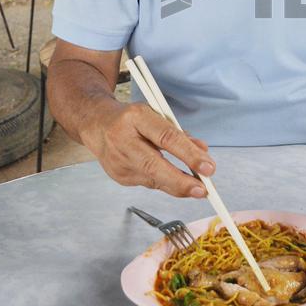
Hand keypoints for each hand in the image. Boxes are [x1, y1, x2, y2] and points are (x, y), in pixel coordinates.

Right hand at [82, 100, 214, 197]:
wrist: (96, 124)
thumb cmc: (132, 118)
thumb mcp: (156, 115)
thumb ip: (179, 133)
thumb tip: (203, 152)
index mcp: (136, 117)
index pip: (166, 137)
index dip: (189, 154)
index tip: (208, 167)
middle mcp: (123, 139)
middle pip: (154, 165)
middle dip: (181, 181)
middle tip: (203, 190)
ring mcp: (117, 160)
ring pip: (152, 179)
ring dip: (177, 186)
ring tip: (197, 188)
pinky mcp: (118, 176)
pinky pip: (148, 182)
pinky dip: (164, 182)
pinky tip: (174, 181)